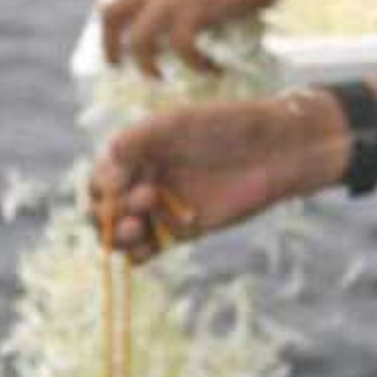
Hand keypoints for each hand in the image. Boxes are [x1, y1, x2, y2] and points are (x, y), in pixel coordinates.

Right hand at [88, 92, 344, 261]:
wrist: (275, 150)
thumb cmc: (228, 127)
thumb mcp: (178, 124)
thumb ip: (138, 139)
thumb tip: (107, 161)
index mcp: (138, 151)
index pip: (100, 176)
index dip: (102, 184)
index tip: (122, 182)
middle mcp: (144, 179)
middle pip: (103, 208)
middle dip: (108, 210)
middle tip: (143, 200)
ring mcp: (162, 208)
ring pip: (121, 232)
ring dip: (118, 234)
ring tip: (138, 226)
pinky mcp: (182, 231)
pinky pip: (148, 250)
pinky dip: (139, 253)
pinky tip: (147, 245)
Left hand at [99, 0, 304, 74]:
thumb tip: (181, 31)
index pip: (113, 5)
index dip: (108, 34)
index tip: (117, 56)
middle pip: (112, 18)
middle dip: (113, 50)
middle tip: (127, 73)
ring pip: (140, 41)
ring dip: (150, 66)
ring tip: (166, 79)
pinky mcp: (198, 9)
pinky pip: (182, 49)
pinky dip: (195, 65)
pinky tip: (212, 69)